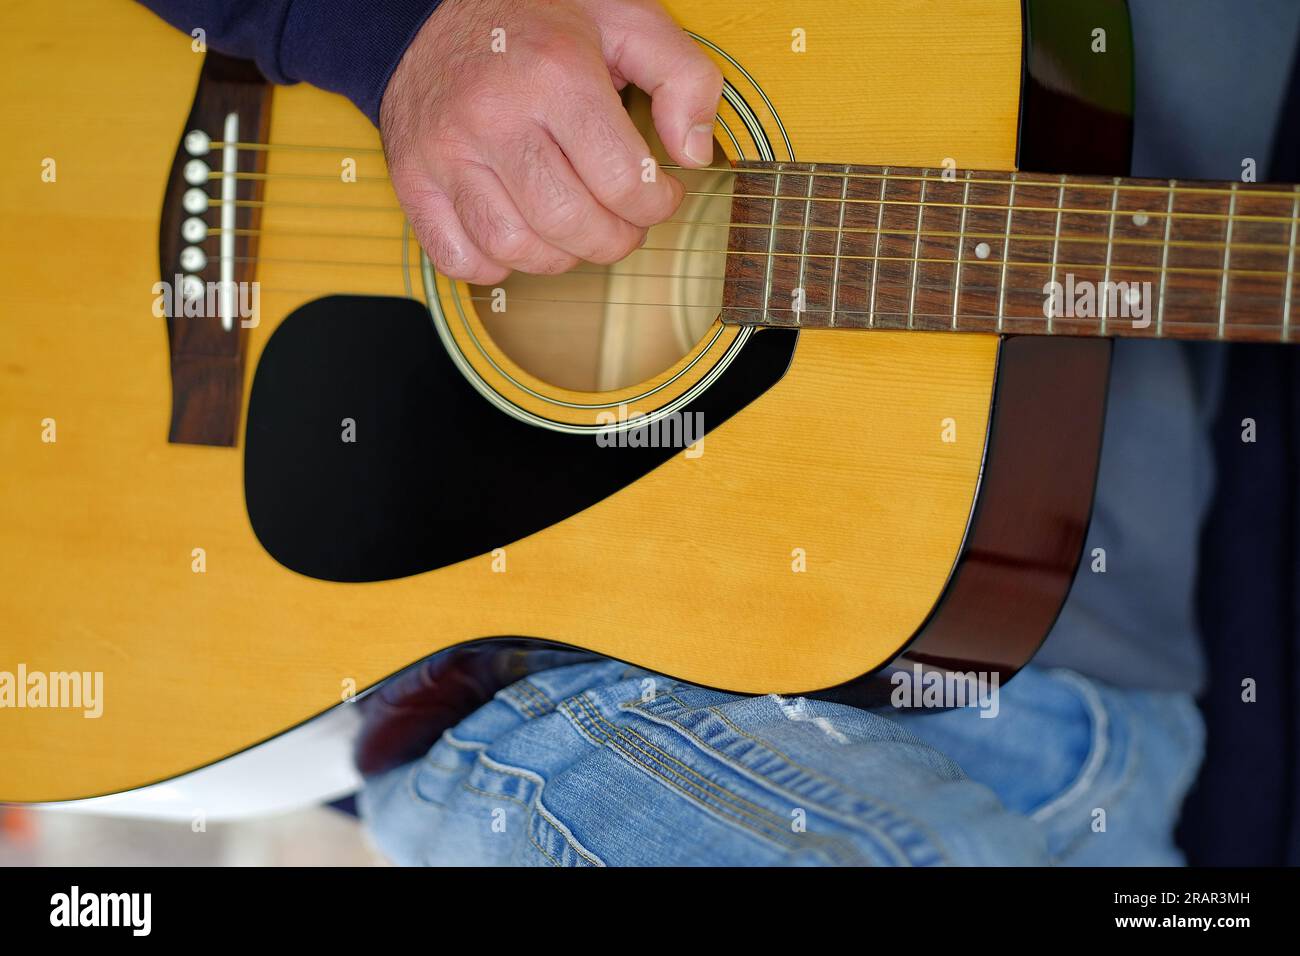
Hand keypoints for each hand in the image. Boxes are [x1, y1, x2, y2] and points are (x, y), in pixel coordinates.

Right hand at [379, 0, 722, 283]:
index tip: (658, 196)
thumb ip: (682, 77)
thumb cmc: (533, 17)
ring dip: (560, 257)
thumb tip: (694, 152)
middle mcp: (494, 114)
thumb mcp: (625, 18)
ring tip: (574, 228)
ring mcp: (446, 151)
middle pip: (571, 224)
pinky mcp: (412, 178)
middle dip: (615, 239)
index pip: (624, 182)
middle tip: (624, 222)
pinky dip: (494, 265)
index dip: (657, 204)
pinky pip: (458, 257)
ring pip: (515, 249)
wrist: (427, 7)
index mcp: (555, 73)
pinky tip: (519, 234)